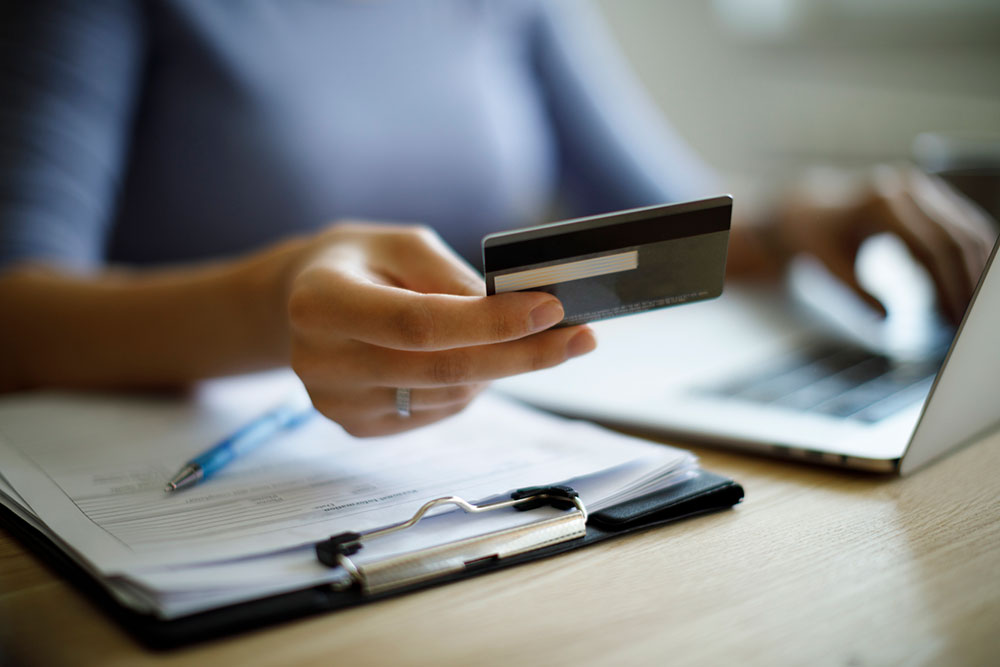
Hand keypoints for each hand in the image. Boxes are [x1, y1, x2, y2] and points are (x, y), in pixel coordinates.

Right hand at [284, 222, 595, 436]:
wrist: (302, 302)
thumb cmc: (360, 262)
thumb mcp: (402, 244)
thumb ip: (451, 277)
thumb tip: (509, 312)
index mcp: (322, 301)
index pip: (418, 324)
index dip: (490, 323)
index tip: (551, 310)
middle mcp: (321, 360)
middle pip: (441, 370)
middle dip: (521, 355)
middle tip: (579, 338)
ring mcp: (336, 402)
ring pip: (447, 395)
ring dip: (498, 367)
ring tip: (516, 336)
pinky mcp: (356, 426)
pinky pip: (436, 412)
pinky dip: (469, 385)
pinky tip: (472, 357)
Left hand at [775, 165, 996, 322]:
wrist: (802, 210)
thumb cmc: (807, 239)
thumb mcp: (821, 264)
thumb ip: (852, 289)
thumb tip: (887, 322)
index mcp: (881, 205)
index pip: (932, 249)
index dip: (950, 287)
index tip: (956, 322)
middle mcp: (906, 190)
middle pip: (958, 239)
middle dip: (969, 283)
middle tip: (970, 324)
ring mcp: (920, 190)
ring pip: (969, 230)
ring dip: (976, 271)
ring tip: (971, 310)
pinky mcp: (927, 198)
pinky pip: (963, 227)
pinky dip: (971, 258)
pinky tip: (970, 288)